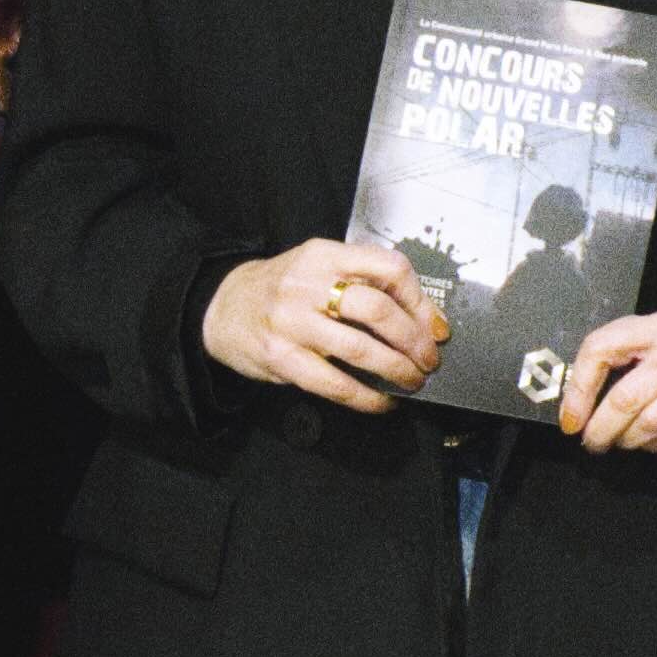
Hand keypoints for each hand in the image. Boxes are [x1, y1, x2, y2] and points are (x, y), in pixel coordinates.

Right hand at [200, 240, 447, 414]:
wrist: (221, 307)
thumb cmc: (280, 289)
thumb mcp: (317, 267)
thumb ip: (361, 281)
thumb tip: (422, 320)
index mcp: (324, 255)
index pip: (389, 269)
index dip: (421, 301)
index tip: (435, 327)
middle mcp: (307, 284)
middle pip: (379, 310)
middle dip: (414, 341)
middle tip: (428, 359)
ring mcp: (292, 322)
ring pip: (361, 349)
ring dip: (397, 370)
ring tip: (412, 380)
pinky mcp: (281, 358)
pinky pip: (335, 383)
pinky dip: (366, 397)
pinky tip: (381, 401)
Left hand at [559, 310, 656, 454]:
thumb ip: (634, 356)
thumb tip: (584, 399)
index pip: (601, 348)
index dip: (578, 389)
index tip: (571, 418)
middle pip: (625, 398)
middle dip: (601, 430)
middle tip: (593, 442)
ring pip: (650, 423)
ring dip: (629, 441)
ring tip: (624, 441)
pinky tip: (656, 441)